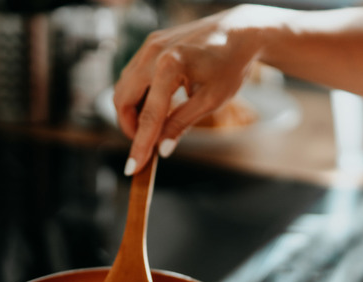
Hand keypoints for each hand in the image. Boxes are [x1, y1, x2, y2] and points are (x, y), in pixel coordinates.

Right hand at [113, 5, 267, 173]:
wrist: (240, 32)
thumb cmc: (230, 65)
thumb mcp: (211, 100)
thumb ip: (183, 123)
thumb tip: (163, 149)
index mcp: (170, 66)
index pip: (149, 116)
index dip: (140, 145)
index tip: (132, 169)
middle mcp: (153, 53)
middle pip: (122, 99)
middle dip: (130, 126)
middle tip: (146, 144)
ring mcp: (149, 45)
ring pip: (124, 86)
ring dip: (132, 110)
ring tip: (155, 125)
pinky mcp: (150, 43)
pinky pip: (133, 74)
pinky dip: (138, 94)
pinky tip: (157, 104)